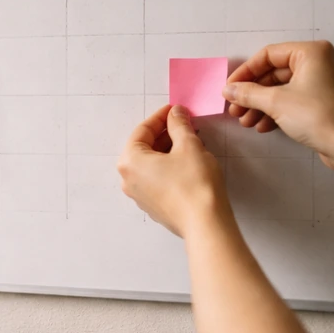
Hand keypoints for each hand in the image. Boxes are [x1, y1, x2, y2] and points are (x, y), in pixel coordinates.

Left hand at [117, 104, 229, 237]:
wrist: (205, 223)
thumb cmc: (194, 183)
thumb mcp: (189, 145)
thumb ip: (179, 125)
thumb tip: (175, 114)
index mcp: (130, 161)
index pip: (143, 130)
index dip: (161, 117)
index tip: (175, 110)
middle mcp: (128, 180)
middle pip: (145, 148)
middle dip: (166, 134)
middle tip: (185, 125)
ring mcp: (139, 196)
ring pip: (151, 165)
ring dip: (168, 151)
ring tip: (190, 142)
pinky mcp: (153, 207)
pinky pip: (157, 180)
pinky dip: (169, 167)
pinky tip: (188, 163)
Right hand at [222, 41, 333, 170]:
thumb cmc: (316, 115)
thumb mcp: (275, 102)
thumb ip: (248, 93)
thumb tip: (227, 90)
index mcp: (310, 52)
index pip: (268, 55)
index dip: (245, 73)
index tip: (229, 90)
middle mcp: (318, 62)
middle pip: (274, 73)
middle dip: (252, 93)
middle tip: (235, 109)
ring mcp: (322, 83)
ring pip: (282, 89)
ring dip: (261, 105)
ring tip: (246, 122)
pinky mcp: (323, 101)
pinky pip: (293, 100)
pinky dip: (276, 111)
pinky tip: (263, 126)